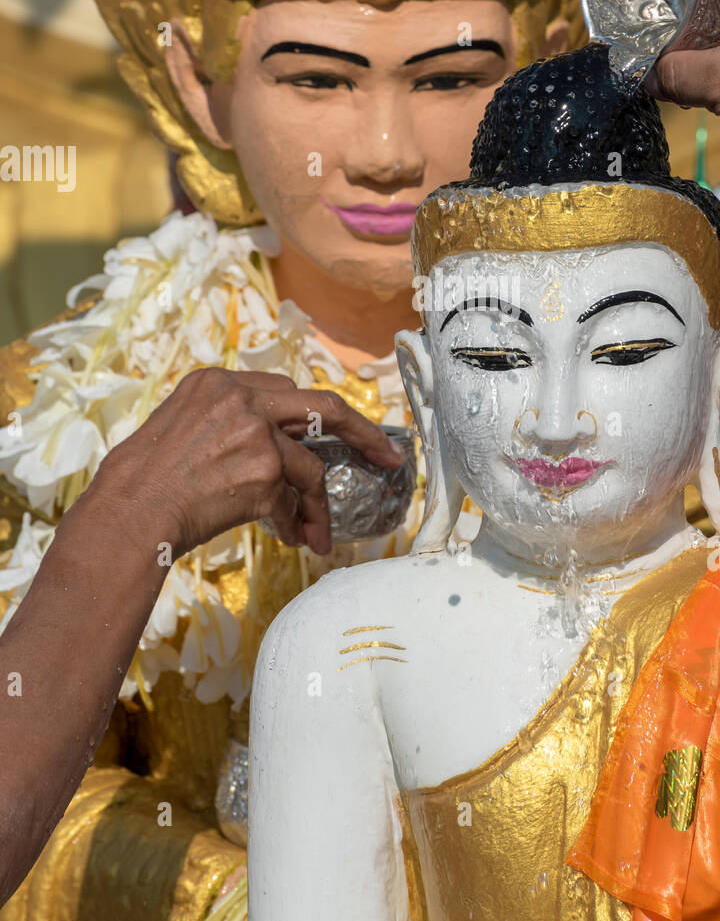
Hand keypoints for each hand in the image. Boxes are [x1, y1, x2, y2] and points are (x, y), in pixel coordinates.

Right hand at [89, 369, 404, 557]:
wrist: (128, 512)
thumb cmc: (145, 480)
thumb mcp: (181, 425)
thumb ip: (228, 421)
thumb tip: (274, 446)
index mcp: (219, 381)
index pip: (285, 390)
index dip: (314, 415)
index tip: (340, 430)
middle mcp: (241, 398)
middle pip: (324, 406)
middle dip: (363, 432)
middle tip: (389, 455)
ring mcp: (256, 432)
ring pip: (309, 468)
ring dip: (318, 505)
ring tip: (318, 533)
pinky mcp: (263, 470)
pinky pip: (293, 502)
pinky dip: (297, 523)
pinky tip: (293, 539)